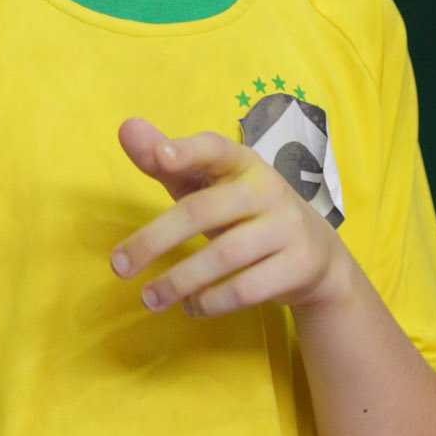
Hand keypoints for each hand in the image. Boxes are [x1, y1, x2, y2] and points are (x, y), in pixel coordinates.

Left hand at [111, 119, 341, 317]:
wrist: (317, 254)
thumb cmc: (244, 212)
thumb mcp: (209, 184)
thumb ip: (166, 162)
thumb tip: (125, 128)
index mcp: (242, 162)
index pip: (214, 148)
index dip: (187, 151)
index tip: (160, 156)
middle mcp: (267, 188)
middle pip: (202, 211)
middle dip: (155, 240)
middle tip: (118, 266)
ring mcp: (287, 227)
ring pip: (223, 256)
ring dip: (178, 281)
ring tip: (148, 297)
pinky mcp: (298, 265)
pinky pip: (245, 288)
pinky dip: (210, 302)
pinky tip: (190, 308)